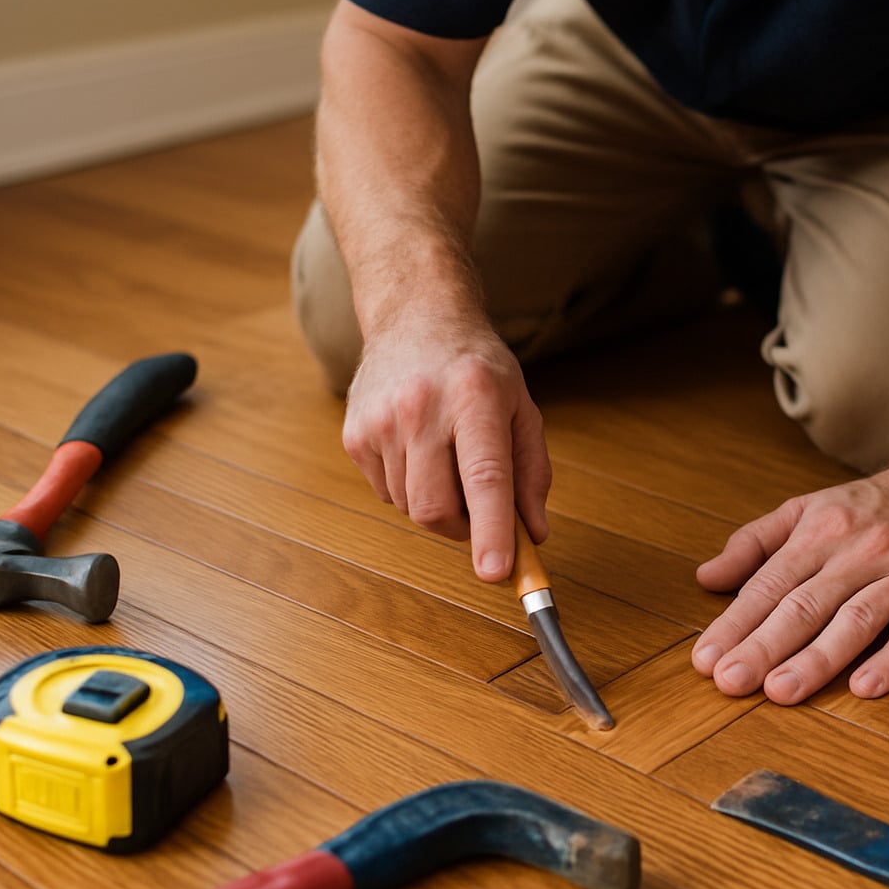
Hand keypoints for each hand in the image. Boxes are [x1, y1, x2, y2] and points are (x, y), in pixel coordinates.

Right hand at [342, 314, 550, 580]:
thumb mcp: (521, 408)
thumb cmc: (478, 369)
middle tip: (480, 509)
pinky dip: (410, 489)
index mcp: (475, 397)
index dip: (491, 530)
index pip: (484, 476)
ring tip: (447, 458)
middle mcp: (422, 407)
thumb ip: (532, 473)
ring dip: (437, 504)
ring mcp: (381, 421)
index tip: (496, 572)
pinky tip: (419, 450)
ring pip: (411, 508)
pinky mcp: (355, 435)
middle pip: (437, 507)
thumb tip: (533, 535)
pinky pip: (387, 494)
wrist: (416, 316)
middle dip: (463, 529)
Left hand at [691, 459, 888, 701]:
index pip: (770, 584)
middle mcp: (860, 552)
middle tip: (730, 682)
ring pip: (857, 620)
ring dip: (818, 658)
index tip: (706, 660)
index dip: (736, 623)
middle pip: (806, 605)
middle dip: (765, 646)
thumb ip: (754, 544)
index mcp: (821, 532)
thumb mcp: (806, 510)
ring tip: (781, 691)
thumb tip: (706, 578)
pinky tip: (865, 687)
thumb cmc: (872, 507)